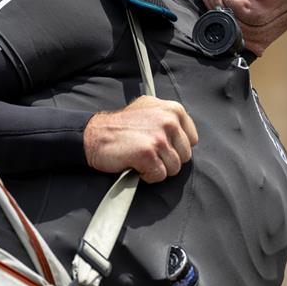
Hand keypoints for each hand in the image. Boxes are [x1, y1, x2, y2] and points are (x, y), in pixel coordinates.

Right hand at [83, 96, 198, 182]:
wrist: (94, 136)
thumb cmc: (121, 126)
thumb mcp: (149, 109)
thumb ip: (170, 118)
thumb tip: (184, 133)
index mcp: (173, 109)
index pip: (192, 140)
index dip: (176, 148)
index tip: (160, 145)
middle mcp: (169, 121)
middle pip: (185, 156)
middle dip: (167, 159)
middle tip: (148, 152)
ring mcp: (159, 137)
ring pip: (173, 168)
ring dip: (157, 168)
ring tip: (141, 158)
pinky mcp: (148, 154)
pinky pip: (159, 176)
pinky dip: (147, 176)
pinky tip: (136, 164)